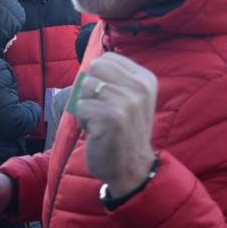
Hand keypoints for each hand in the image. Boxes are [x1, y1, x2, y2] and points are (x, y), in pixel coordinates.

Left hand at [75, 53, 157, 196]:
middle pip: (95, 68)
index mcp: (145, 78)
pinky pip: (81, 107)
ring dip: (87, 106)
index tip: (110, 99)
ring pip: (85, 87)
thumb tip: (87, 68)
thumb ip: (113, 79)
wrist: (131, 168)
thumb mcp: (129, 99)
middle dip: (90, 89)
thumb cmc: (123, 132)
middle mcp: (139, 86)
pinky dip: (84, 121)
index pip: (107, 58)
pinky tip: (98, 132)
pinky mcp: (111, 116)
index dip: (99, 78)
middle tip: (102, 110)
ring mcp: (126, 101)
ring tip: (101, 122)